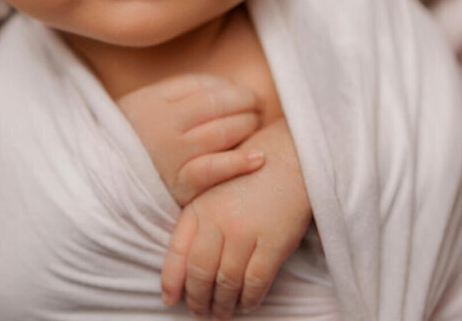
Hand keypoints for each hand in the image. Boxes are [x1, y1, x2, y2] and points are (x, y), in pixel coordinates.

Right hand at [118, 73, 265, 205]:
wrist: (101, 181)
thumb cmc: (133, 138)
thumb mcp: (146, 103)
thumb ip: (182, 91)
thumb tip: (229, 86)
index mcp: (155, 103)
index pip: (205, 88)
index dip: (233, 89)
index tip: (247, 93)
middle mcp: (164, 127)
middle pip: (216, 108)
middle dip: (246, 104)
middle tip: (258, 107)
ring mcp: (172, 157)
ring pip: (220, 134)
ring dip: (246, 126)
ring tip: (256, 125)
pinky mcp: (179, 186)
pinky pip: (213, 171)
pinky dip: (238, 163)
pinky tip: (257, 157)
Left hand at [160, 118, 310, 319]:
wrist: (290, 155)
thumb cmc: (250, 175)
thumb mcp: (215, 192)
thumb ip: (199, 223)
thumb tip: (184, 269)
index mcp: (199, 207)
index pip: (178, 253)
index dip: (172, 281)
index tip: (171, 299)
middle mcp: (218, 221)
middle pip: (199, 272)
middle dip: (198, 299)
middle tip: (200, 312)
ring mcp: (245, 231)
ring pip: (226, 282)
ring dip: (222, 304)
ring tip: (222, 313)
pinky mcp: (273, 241)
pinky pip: (255, 281)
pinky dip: (250, 298)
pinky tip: (247, 304)